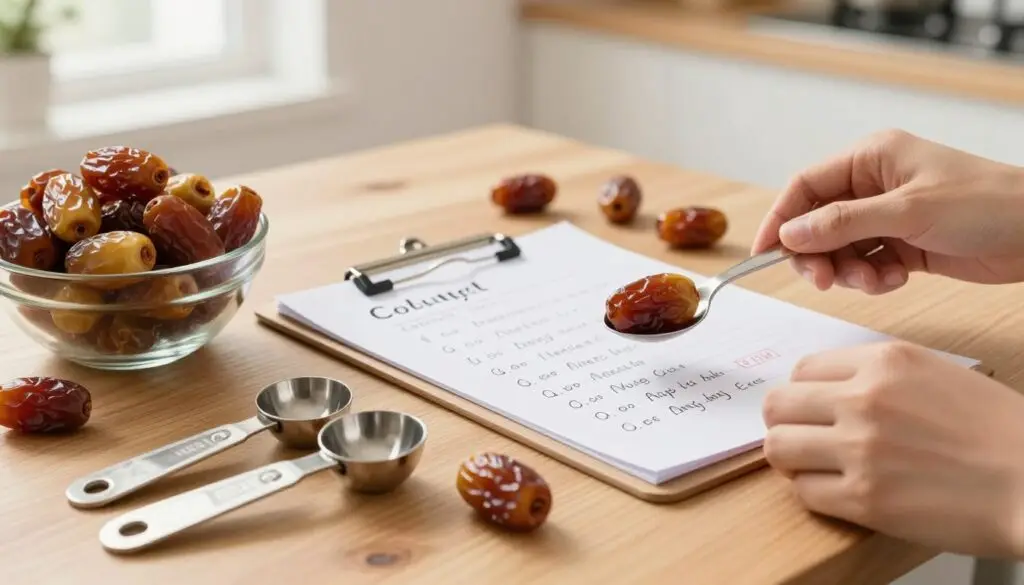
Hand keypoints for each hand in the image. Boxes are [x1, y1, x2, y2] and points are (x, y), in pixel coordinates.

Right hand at [751, 129, 1023, 293]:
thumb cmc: (986, 204)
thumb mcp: (908, 212)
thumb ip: (843, 223)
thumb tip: (790, 234)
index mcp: (871, 159)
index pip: (806, 186)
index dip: (781, 219)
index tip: (764, 253)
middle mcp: (874, 185)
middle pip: (816, 223)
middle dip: (818, 254)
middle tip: (825, 280)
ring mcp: (888, 216)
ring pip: (839, 249)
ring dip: (849, 271)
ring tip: (876, 280)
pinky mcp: (903, 244)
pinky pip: (866, 264)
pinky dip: (873, 277)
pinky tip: (896, 280)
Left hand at [762, 340, 1023, 558]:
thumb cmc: (998, 434)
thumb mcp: (936, 375)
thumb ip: (879, 376)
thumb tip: (827, 389)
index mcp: (884, 363)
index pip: (802, 368)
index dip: (802, 392)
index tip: (810, 408)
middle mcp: (865, 399)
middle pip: (777, 404)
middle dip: (785, 423)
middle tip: (801, 437)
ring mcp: (860, 449)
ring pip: (778, 447)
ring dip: (792, 459)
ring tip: (815, 466)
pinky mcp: (864, 499)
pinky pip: (804, 493)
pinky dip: (816, 494)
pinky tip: (841, 492)